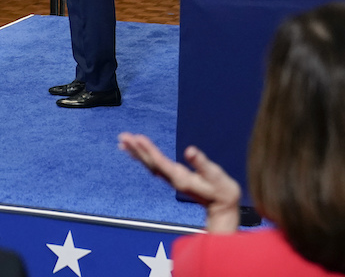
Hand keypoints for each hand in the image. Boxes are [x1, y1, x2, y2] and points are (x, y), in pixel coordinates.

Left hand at [118, 133, 241, 233]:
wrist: (222, 208)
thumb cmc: (222, 191)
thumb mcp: (215, 176)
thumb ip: (202, 164)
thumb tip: (190, 151)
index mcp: (180, 176)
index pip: (159, 160)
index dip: (148, 149)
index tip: (136, 137)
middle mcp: (172, 178)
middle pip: (149, 162)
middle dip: (136, 149)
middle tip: (122, 137)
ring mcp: (171, 179)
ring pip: (149, 164)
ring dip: (136, 153)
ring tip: (123, 142)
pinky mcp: (174, 178)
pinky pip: (154, 166)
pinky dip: (144, 157)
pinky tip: (138, 153)